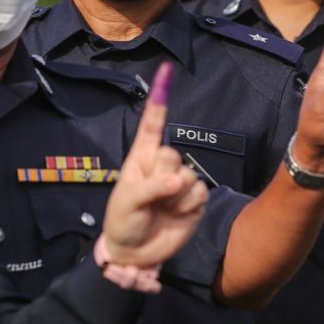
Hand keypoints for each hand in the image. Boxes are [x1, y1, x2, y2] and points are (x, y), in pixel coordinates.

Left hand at [102, 62, 208, 266]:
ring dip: (173, 197)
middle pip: (171, 154)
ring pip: (187, 176)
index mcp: (141, 157)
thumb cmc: (123, 221)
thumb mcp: (127, 202)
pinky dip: (187, 206)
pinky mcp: (195, 199)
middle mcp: (162, 165)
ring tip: (160, 209)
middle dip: (161, 177)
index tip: (166, 69)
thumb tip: (179, 181)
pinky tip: (176, 214)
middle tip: (150, 197)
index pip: (153, 123)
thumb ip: (150, 188)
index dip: (160, 96)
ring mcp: (179, 181)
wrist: (136, 253)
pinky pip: (199, 193)